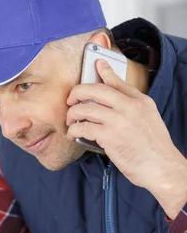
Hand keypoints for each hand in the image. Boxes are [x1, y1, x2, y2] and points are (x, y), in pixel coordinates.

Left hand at [66, 60, 186, 218]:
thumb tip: (117, 104)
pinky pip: (84, 128)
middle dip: (78, 93)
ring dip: (73, 115)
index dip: (104, 71)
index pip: (118, 81)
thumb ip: (133, 108)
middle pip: (96, 90)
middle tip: (71, 100)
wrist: (161, 167)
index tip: (96, 65)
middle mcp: (129, 106)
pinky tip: (73, 134)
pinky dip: (74, 131)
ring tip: (71, 121)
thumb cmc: (155, 149)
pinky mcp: (109, 137)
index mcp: (140, 101)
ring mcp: (118, 121)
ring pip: (86, 109)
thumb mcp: (149, 119)